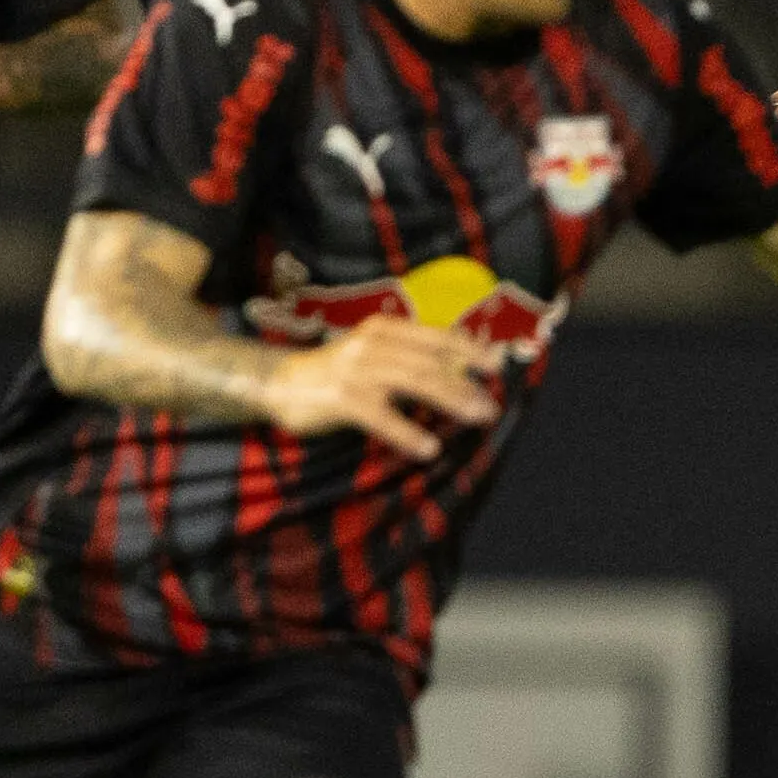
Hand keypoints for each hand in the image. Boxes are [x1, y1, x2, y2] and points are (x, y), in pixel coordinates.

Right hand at [256, 317, 506, 460]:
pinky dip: (408, 433)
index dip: (468, 350)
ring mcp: (357, 369)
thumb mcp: (372, 354)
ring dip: (451, 399)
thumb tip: (457, 370)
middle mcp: (373, 343)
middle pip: (430, 362)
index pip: (435, 336)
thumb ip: (408, 357)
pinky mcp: (342, 398)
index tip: (497, 365)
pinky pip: (382, 417)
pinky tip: (430, 448)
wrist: (280, 382)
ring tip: (476, 417)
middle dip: (465, 383)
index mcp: (384, 328)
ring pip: (414, 381)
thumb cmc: (335, 372)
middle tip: (491, 406)